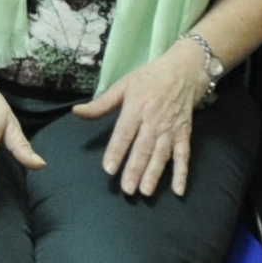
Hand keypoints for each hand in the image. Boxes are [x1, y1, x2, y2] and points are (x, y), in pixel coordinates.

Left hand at [72, 48, 204, 196]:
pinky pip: (184, 156)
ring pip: (161, 154)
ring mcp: (170, 129)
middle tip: (127, 189)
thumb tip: (76, 111)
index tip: (109, 169)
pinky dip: (182, 173)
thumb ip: (100, 104)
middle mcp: (153, 121)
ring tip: (145, 191)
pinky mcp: (185, 134)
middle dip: (135, 170)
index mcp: (136, 109)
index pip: (124, 133)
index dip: (116, 151)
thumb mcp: (123, 86)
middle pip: (143, 148)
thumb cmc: (149, 78)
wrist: (184, 70)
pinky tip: (178, 190)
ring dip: (154, 174)